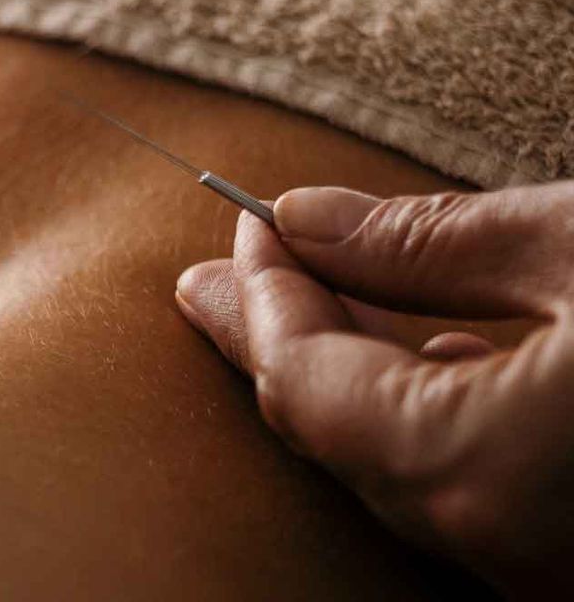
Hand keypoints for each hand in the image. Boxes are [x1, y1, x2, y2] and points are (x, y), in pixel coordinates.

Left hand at [176, 184, 573, 597]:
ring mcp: (556, 575)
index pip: (305, 379)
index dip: (266, 291)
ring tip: (329, 298)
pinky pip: (482, 507)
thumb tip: (310, 220)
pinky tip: (450, 363)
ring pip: (409, 482)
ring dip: (360, 383)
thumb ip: (431, 241)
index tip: (251, 221)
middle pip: (342, 441)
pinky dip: (440, 431)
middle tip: (244, 268)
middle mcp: (506, 551)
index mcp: (478, 470)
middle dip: (289, 338)